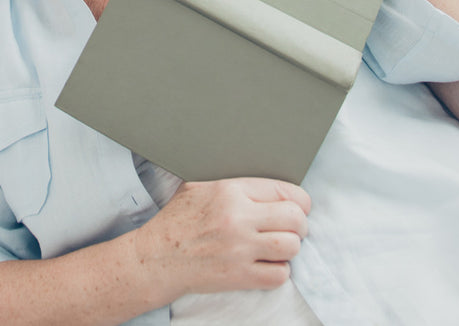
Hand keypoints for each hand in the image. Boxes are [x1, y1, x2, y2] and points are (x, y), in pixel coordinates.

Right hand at [134, 178, 309, 297]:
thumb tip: (262, 183)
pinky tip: (268, 264)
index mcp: (230, 190)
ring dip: (290, 247)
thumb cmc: (178, 220)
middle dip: (300, 224)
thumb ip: (232, 182)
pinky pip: (279, 275)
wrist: (158, 257)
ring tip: (280, 246)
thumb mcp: (199, 186)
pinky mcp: (240, 276)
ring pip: (292, 246)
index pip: (284, 190)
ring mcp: (240, 249)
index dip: (299, 200)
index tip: (299, 206)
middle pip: (295, 218)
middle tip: (293, 228)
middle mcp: (239, 218)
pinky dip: (279, 271)